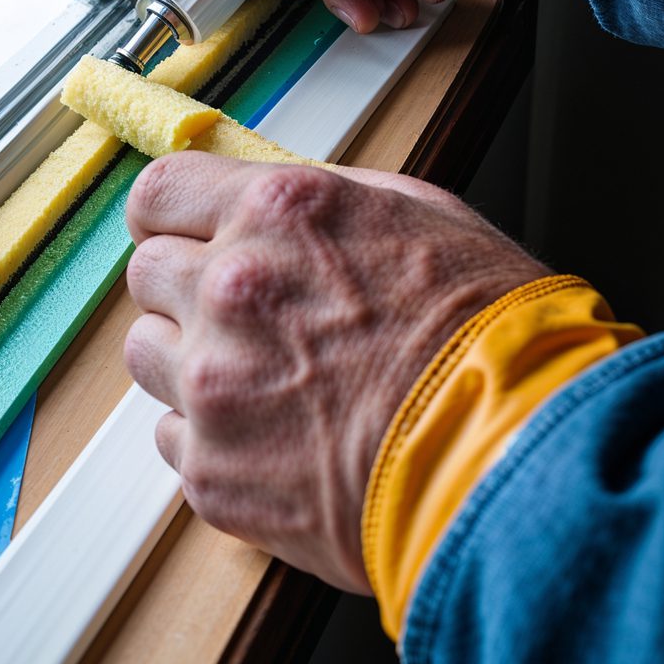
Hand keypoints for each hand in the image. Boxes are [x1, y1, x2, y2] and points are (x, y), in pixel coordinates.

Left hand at [124, 155, 546, 592]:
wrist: (516, 460)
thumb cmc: (490, 335)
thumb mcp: (421, 213)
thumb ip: (321, 197)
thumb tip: (264, 197)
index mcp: (278, 213)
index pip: (157, 194)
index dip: (171, 216)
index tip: (185, 234)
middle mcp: (231, 288)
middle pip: (146, 274)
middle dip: (189, 289)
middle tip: (252, 317)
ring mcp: (214, 383)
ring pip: (148, 354)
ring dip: (194, 361)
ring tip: (271, 380)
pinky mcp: (211, 469)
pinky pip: (171, 436)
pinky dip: (213, 436)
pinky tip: (281, 435)